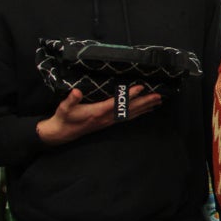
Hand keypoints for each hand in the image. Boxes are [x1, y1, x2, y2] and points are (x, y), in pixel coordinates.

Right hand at [36, 87, 161, 145]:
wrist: (62, 133)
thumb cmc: (63, 117)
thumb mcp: (64, 108)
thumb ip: (71, 100)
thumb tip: (76, 92)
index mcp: (97, 112)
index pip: (117, 102)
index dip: (129, 95)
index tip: (141, 87)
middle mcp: (107, 118)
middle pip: (129, 109)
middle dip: (144, 102)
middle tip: (158, 95)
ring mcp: (110, 121)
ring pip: (131, 114)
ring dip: (145, 107)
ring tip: (158, 101)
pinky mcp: (110, 122)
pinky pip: (128, 117)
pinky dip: (139, 113)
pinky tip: (147, 110)